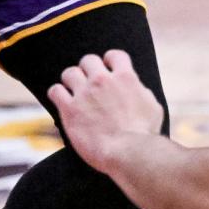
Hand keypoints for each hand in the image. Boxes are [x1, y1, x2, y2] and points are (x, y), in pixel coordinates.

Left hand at [48, 50, 164, 173]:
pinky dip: (57, 94)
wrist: (130, 153)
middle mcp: (102, 80)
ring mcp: (84, 93)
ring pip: (69, 73)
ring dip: (71, 82)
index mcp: (125, 78)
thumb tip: (134, 86)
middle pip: (88, 60)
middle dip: (88, 71)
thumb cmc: (145, 135)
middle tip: (90, 84)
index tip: (108, 70)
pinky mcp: (69, 109)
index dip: (110, 62)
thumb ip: (140, 91)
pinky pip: (55, 91)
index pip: (114, 55)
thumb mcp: (153, 108)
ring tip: (74, 93)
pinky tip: (62, 102)